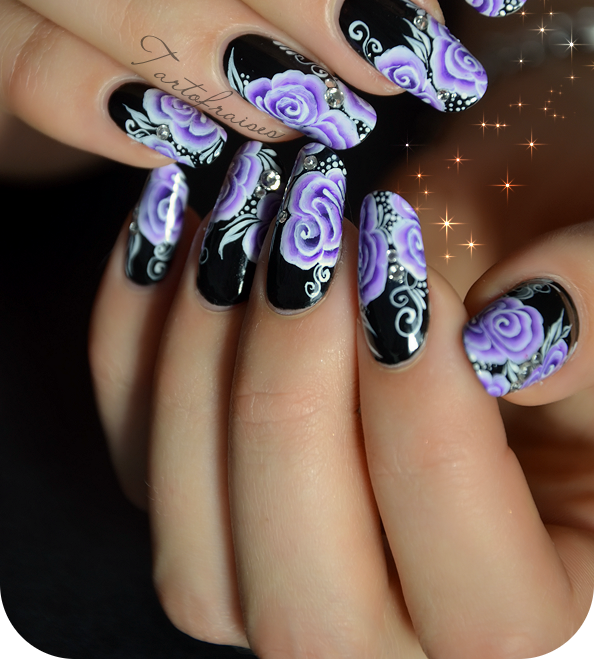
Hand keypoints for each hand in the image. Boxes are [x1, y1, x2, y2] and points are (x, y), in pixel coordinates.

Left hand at [89, 143, 592, 656]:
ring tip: (248, 212)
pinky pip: (136, 456)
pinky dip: (134, 338)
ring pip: (196, 554)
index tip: (399, 250)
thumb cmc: (561, 306)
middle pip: (307, 602)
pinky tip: (174, 223)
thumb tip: (513, 336)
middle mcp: (392, 642)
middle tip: (312, 230)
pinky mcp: (206, 504)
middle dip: (292, 390)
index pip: (480, 600)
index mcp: (533, 624)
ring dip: (201, 363)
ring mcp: (276, 581)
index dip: (424, 414)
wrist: (491, 282)